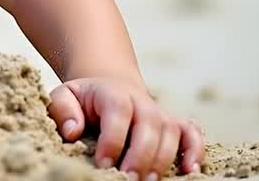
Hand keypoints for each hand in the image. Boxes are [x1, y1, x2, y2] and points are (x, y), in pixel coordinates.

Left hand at [48, 77, 203, 178]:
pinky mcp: (175, 124)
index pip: (119, 111)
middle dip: (141, 154)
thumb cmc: (84, 99)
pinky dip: (195, 150)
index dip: (113, 138)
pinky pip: (192, 134)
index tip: (103, 163)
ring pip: (172, 132)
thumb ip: (63, 109)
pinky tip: (189, 171)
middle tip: (128, 178)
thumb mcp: (65, 96)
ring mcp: (160, 112)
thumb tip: (73, 131)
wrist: (110, 87)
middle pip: (149, 124)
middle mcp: (141, 101)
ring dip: (163, 158)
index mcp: (112, 93)